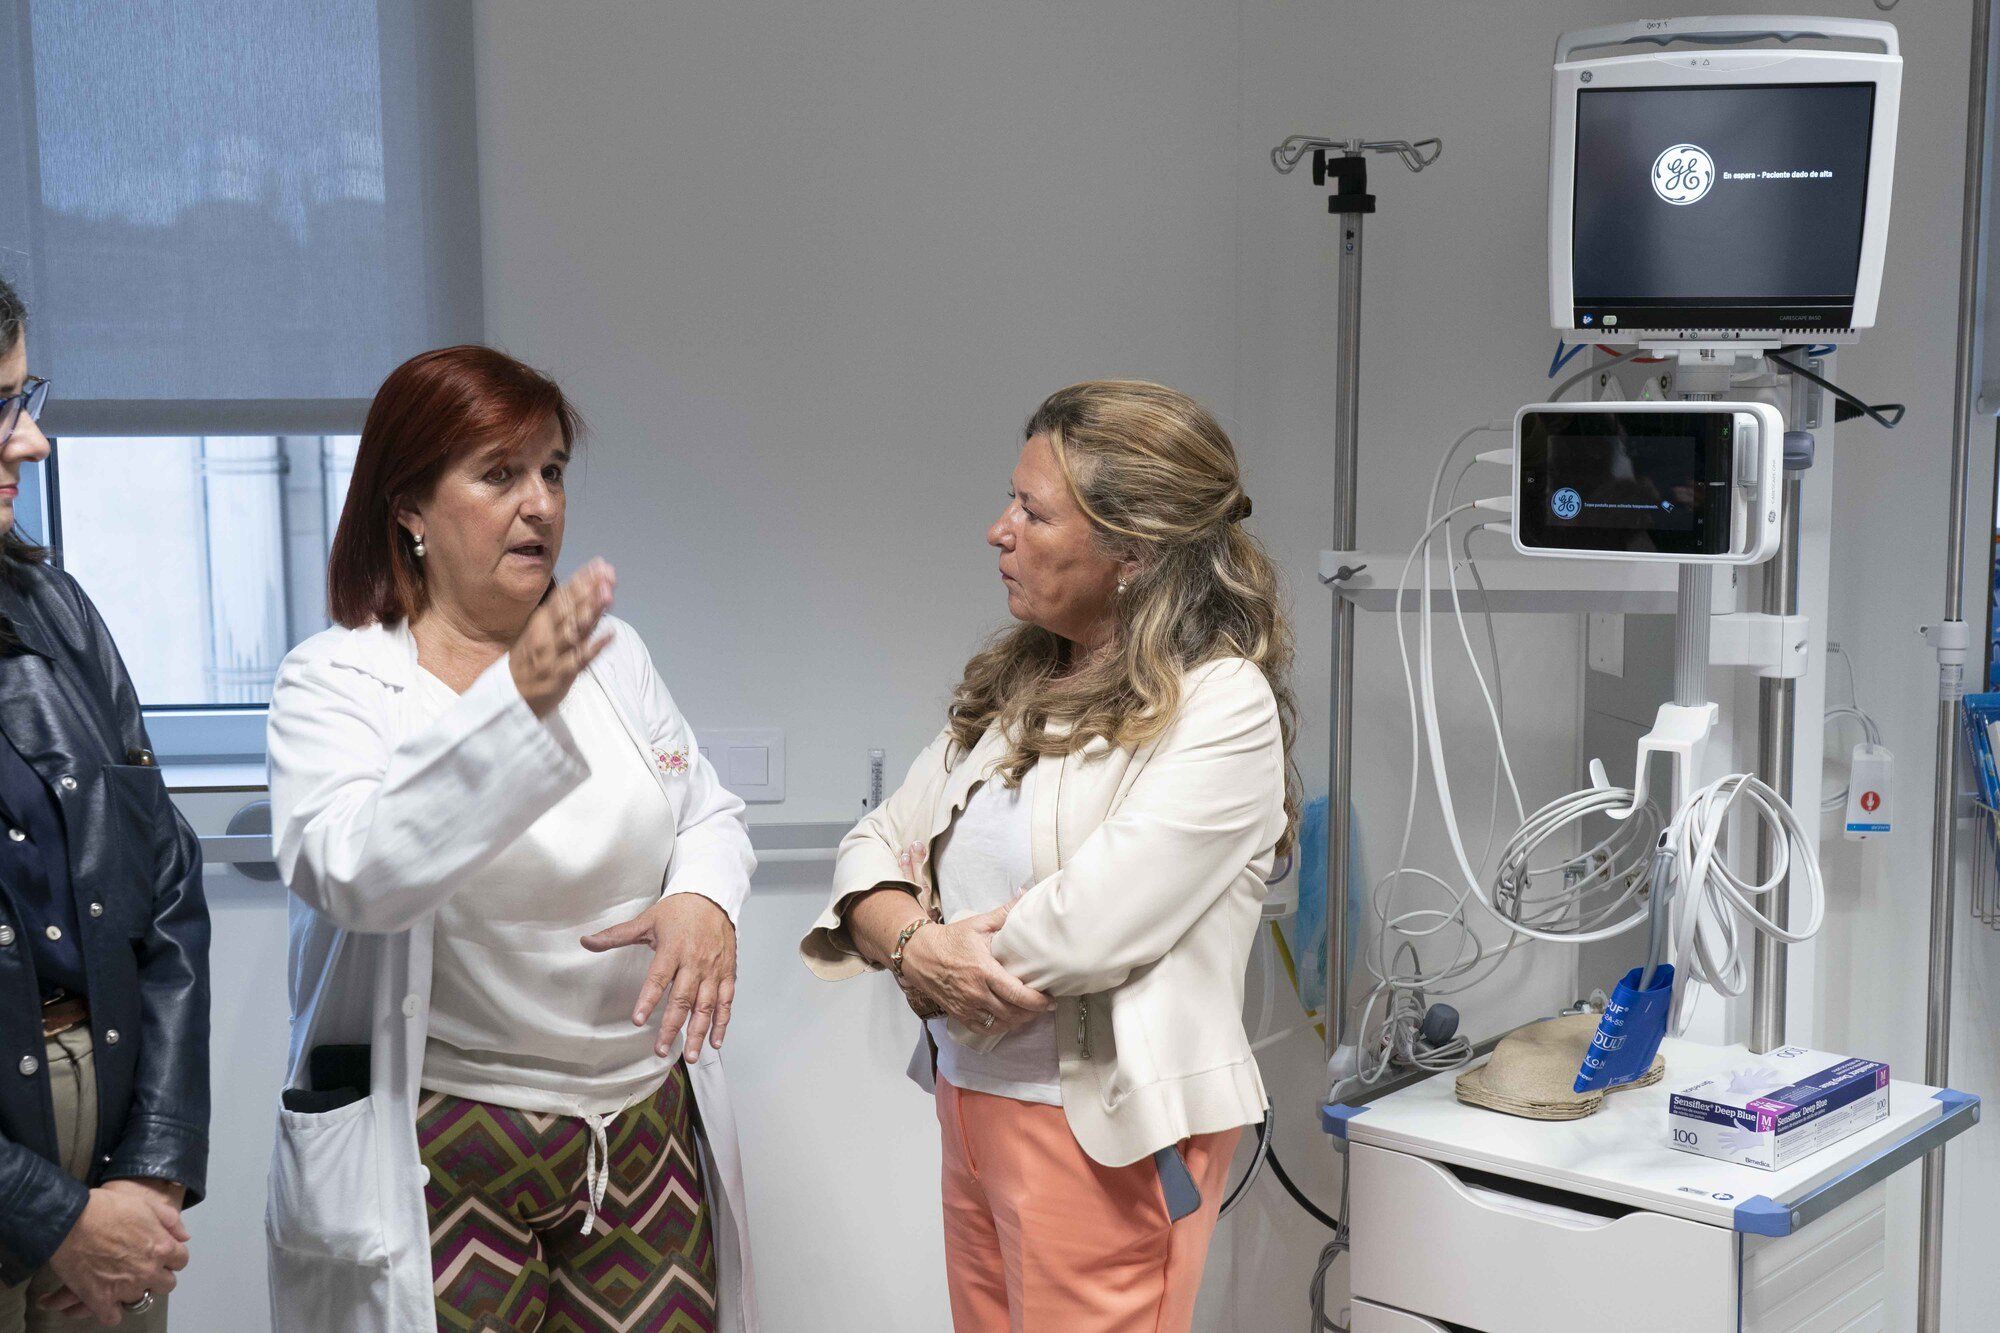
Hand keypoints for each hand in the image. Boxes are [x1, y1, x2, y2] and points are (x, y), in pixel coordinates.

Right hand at [44, 1181, 189, 1323]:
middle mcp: (149, 1271)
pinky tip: (105, 1300)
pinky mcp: (101, 1300)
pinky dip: (110, 1311)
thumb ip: (169, 1220)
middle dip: (157, 1276)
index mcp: (162, 1247)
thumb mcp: (145, 1204)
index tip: (159, 1254)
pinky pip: (113, 1317)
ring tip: (119, 1280)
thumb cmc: (107, 1208)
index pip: (181, 1261)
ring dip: (132, 1291)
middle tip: (141, 1267)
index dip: (170, 1257)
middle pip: (166, 1284)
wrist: (70, 1221)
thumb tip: (184, 1237)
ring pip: (139, 1299)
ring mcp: (125, 1288)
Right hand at [511, 559, 616, 716]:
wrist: (509, 699)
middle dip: (589, 590)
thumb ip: (556, 616)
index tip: (599, 564)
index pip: (563, 596)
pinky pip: (580, 659)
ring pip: (575, 630)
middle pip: (570, 609)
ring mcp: (553, 655)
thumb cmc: (527, 663)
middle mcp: (546, 636)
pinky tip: (611, 634)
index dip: (582, 580)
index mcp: (540, 623)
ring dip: (592, 611)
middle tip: (608, 573)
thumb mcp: (535, 634)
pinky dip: (595, 646)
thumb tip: (578, 593)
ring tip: (608, 594)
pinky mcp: (561, 675)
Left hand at [583, 893, 736, 1062]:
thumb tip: (586, 941)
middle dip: (671, 1027)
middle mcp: (695, 962)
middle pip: (683, 999)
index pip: (659, 978)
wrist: (713, 898)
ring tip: (689, 1055)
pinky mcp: (727, 974)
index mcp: (673, 949)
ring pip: (706, 1006)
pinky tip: (714, 1041)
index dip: (648, 999)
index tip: (638, 1020)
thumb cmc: (679, 910)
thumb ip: (616, 935)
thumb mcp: (646, 920)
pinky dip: (722, 1022)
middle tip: (660, 1049)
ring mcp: (713, 970)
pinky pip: (726, 1002)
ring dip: (698, 1032)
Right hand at [899, 906, 1051, 1033]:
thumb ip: (1003, 913)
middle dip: (1033, 1012)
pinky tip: (1009, 1020)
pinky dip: (1000, 1027)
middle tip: (1045, 1006)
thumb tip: (1024, 894)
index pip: (1017, 993)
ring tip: (1031, 1013)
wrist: (919, 954)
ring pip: (1000, 1023)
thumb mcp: (977, 924)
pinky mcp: (959, 1013)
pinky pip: (984, 1028)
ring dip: (1019, 1021)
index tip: (1050, 1000)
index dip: (1037, 1001)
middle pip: (1012, 1012)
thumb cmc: (950, 939)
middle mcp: (976, 992)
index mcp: (983, 970)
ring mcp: (966, 1005)